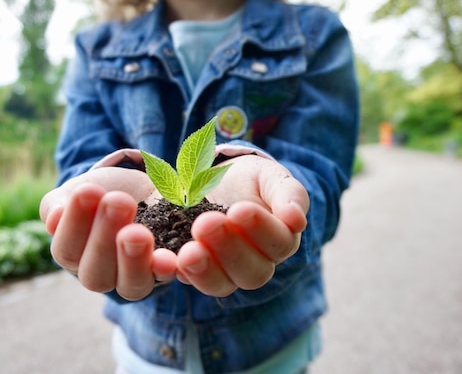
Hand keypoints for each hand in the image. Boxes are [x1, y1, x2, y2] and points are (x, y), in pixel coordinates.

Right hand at [39, 167, 176, 300]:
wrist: (143, 190)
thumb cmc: (102, 192)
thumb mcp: (77, 191)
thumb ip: (58, 205)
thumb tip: (54, 217)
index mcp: (74, 257)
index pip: (68, 250)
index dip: (76, 223)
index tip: (88, 190)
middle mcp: (103, 275)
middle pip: (97, 275)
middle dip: (105, 238)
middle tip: (117, 202)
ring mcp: (137, 278)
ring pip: (132, 285)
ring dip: (134, 259)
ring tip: (139, 232)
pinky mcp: (168, 272)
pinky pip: (169, 279)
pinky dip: (168, 269)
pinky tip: (169, 257)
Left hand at [176, 155, 308, 296]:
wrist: (211, 180)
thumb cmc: (250, 180)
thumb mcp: (270, 176)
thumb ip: (289, 193)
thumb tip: (297, 219)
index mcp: (278, 240)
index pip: (278, 243)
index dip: (261, 229)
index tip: (239, 209)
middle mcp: (254, 264)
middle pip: (252, 273)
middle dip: (229, 249)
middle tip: (206, 223)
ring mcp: (221, 272)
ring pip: (220, 285)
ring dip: (204, 270)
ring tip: (188, 251)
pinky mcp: (190, 271)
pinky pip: (184, 280)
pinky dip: (173, 272)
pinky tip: (164, 258)